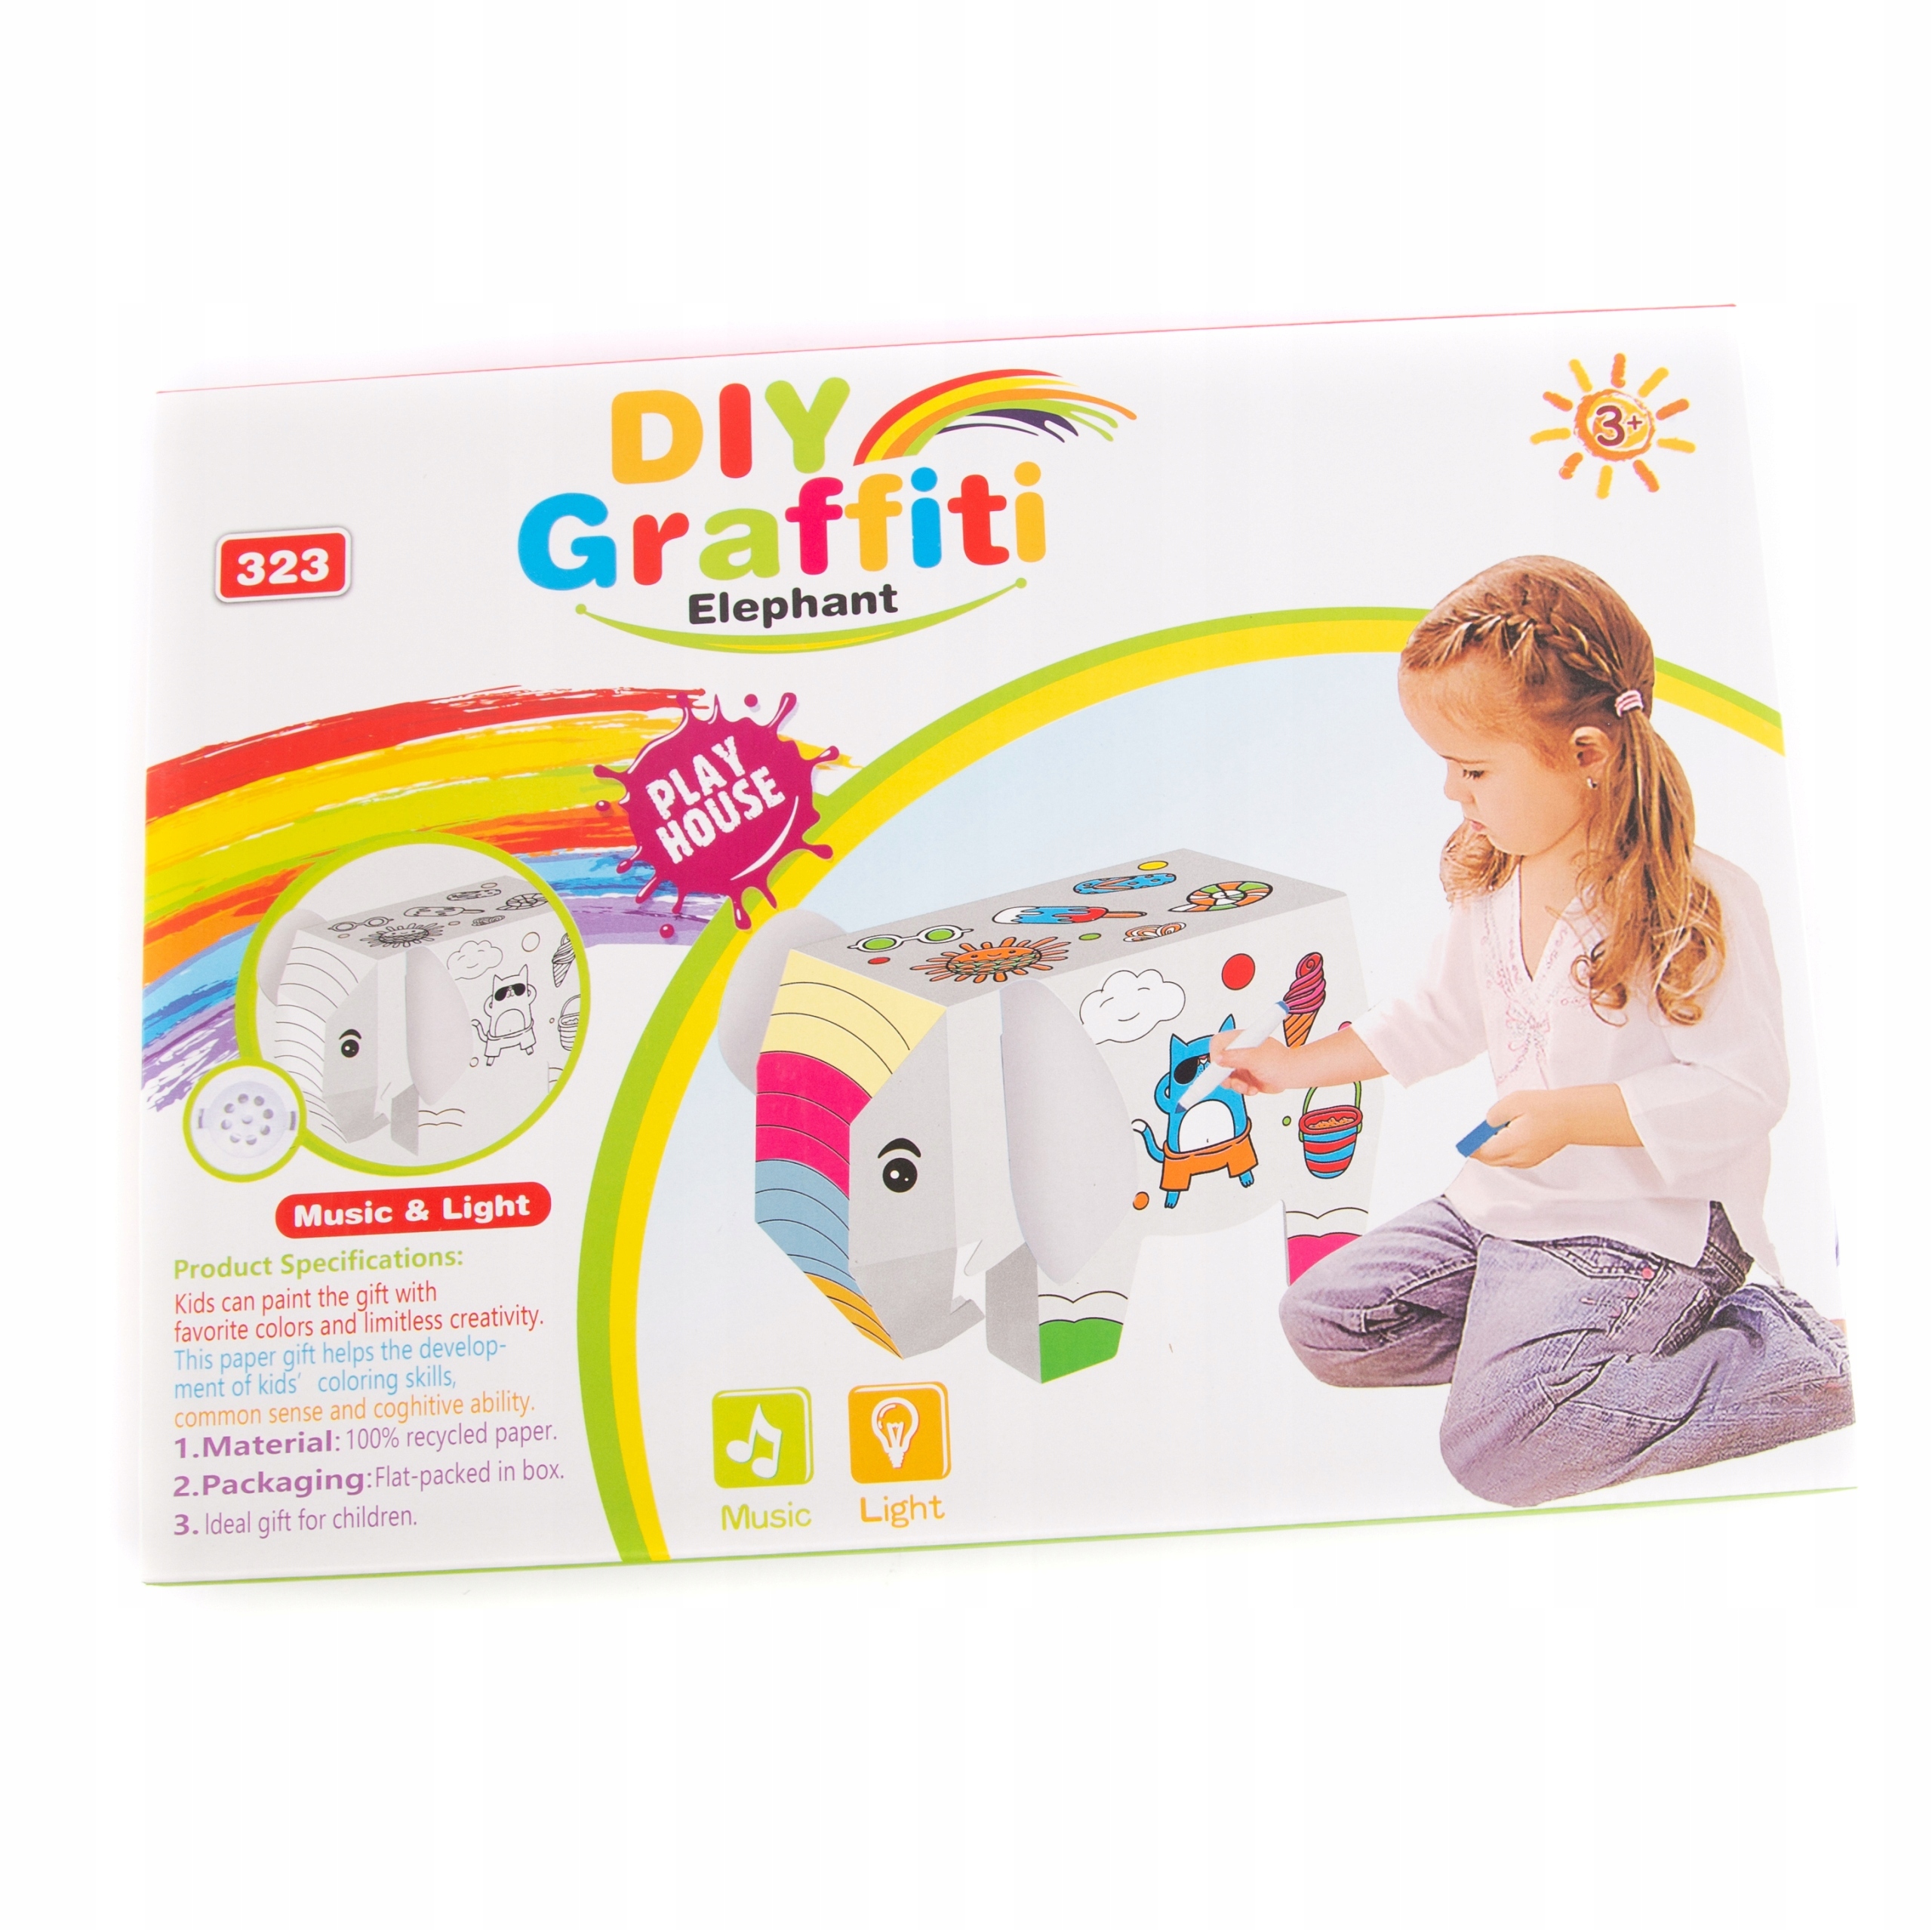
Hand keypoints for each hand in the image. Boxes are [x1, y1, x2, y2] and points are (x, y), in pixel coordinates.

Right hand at [1209, 1033, 1290, 1094]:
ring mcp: (1243, 1064)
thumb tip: (1218, 1058)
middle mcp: (1240, 1051)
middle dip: (1225, 1075)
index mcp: (1242, 1040)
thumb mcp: (1255, 1059)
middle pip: (1219, 1063)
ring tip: (1247, 1086)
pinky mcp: (1246, 1076)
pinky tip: (1253, 1088)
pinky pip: (1236, 1085)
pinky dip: (1243, 1089)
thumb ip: (1235, 1058)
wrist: (1293, 1074)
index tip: (1218, 1068)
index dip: (1216, 1055)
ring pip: (1227, 1077)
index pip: (1218, 1044)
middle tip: (1231, 1082)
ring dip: (1236, 1085)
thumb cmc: (1281, 1061)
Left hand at [1471, 1084, 1640, 1166]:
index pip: (1481, 1153)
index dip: (1469, 1146)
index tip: (1460, 1140)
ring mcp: (1527, 1160)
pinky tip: (1506, 1134)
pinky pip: (1511, 1158)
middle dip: (1478, 1147)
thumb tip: (1485, 1123)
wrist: (1575, 1116)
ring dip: (1491, 1148)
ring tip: (1490, 1130)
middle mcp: (1519, 1158)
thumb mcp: (1515, 1102)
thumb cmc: (1548, 1107)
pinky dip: (1503, 1149)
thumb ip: (1494, 1114)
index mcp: (1512, 1145)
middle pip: (1489, 1159)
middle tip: (1472, 1133)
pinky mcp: (1533, 1158)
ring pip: (1500, 1159)